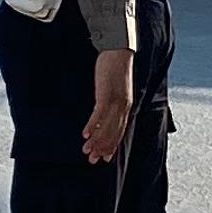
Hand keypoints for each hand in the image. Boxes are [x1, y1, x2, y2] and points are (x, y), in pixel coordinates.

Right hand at [81, 46, 137, 163]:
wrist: (119, 52)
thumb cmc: (116, 68)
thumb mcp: (116, 88)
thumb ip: (113, 101)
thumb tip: (105, 110)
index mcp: (126, 106)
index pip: (120, 131)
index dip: (113, 145)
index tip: (106, 157)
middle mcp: (123, 107)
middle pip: (113, 133)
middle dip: (103, 148)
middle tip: (93, 160)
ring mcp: (115, 102)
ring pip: (106, 127)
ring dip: (96, 141)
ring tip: (87, 151)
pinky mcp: (106, 95)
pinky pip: (99, 115)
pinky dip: (92, 126)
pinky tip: (85, 135)